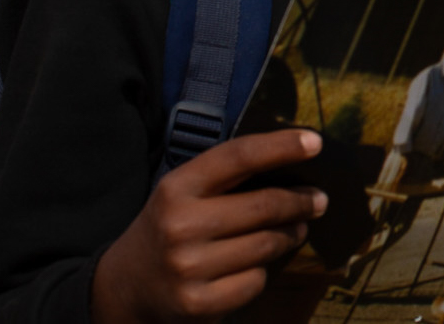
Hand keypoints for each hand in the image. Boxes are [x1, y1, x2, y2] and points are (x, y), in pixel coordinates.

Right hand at [91, 129, 327, 323]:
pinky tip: (254, 266)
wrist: (124, 288)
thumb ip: (228, 177)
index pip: (239, 156)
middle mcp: (179, 225)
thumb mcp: (183, 193)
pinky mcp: (198, 303)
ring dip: (290, 235)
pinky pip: (255, 280)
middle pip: (264, 205)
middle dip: (301, 201)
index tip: (315, 142)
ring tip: (296, 229)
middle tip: (319, 199)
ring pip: (267, 244)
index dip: (281, 146)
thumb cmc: (170, 229)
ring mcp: (187, 267)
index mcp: (177, 187)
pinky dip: (261, 272)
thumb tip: (295, 161)